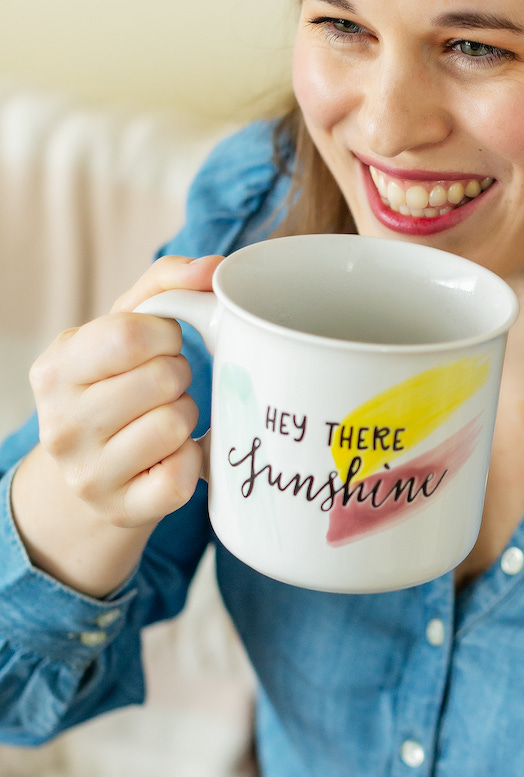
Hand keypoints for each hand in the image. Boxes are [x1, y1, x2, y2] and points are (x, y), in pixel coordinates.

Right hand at [11, 254, 221, 596]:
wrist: (91, 473)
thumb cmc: (115, 385)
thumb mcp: (121, 330)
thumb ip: (165, 285)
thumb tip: (214, 267)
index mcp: (55, 369)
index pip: (131, 334)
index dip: (165, 335)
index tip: (162, 345)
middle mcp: (60, 424)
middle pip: (162, 379)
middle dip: (179, 376)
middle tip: (165, 387)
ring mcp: (88, 473)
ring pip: (176, 423)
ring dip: (186, 417)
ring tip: (164, 420)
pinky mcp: (122, 509)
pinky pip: (184, 475)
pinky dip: (192, 460)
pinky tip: (172, 455)